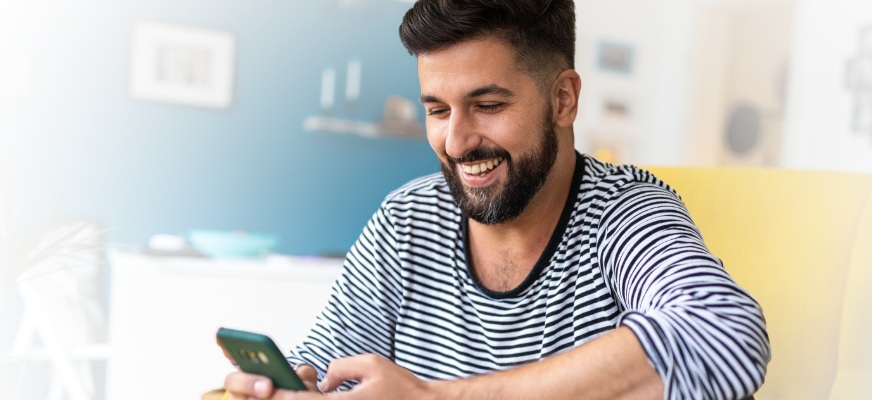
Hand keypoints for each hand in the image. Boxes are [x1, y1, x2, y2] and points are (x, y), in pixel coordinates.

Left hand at [224, 354, 434, 399]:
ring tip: (301, 387)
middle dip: (283, 399)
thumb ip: (340, 367)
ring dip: (301, 399)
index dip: (275, 395)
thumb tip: (324, 381)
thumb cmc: (402, 390)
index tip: (265, 385)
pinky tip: (317, 391)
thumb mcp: (371, 365)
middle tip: (273, 387)